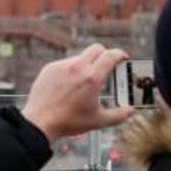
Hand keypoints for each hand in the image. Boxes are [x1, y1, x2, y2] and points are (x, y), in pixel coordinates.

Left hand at [20, 43, 135, 142]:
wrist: (40, 121)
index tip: (123, 58)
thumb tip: (130, 111)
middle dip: (105, 54)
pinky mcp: (49, 68)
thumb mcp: (98, 121)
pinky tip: (69, 86)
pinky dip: (71, 70)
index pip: (111, 55)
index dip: (120, 54)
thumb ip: (119, 115)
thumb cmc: (69, 122)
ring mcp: (62, 66)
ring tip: (86, 82)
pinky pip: (65, 64)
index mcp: (92, 77)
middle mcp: (77, 67)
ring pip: (80, 57)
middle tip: (107, 66)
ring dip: (87, 64)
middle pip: (97, 48)